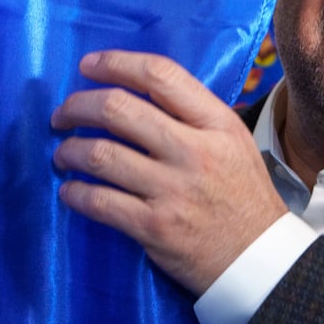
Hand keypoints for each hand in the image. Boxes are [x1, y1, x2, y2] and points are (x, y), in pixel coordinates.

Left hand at [50, 50, 286, 293]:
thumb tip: (137, 94)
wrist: (260, 260)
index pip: (159, 76)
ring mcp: (173, 190)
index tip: (87, 67)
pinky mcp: (155, 227)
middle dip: (78, 106)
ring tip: (64, 153)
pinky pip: (99, 202)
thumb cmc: (243, 197)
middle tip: (63, 114)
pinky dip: (75, 193)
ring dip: (70, 150)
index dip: (115, 63)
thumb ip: (193, 115)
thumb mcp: (234, 142)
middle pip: (119, 109)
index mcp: (216, 123)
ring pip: (101, 155)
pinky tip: (70, 190)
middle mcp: (194, 151)